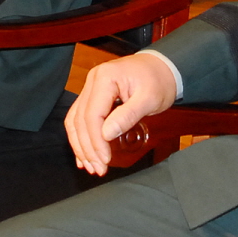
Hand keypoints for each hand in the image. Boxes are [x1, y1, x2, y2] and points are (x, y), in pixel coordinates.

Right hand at [64, 53, 176, 175]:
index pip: (92, 114)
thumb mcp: (149, 99)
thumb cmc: (158, 80)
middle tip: (98, 168)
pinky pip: (80, 117)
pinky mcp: (93, 96)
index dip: (96, 140)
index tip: (105, 159)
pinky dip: (80, 137)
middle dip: (87, 147)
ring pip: (75, 120)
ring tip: (90, 166)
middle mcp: (93, 80)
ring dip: (81, 145)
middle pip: (80, 119)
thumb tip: (107, 134)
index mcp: (105, 77)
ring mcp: (91, 87)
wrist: (162, 67)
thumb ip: (128, 115)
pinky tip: (83, 154)